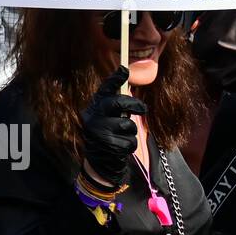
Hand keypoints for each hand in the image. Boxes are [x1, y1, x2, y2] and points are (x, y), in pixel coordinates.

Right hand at [80, 67, 146, 187]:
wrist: (100, 164)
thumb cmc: (109, 137)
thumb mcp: (109, 119)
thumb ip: (117, 106)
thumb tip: (130, 85)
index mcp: (93, 109)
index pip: (103, 90)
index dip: (114, 79)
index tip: (124, 70)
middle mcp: (92, 117)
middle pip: (116, 103)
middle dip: (133, 104)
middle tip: (143, 109)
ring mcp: (98, 131)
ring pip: (126, 124)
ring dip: (131, 132)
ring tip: (123, 137)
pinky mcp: (107, 145)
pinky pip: (130, 141)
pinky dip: (130, 145)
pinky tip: (121, 149)